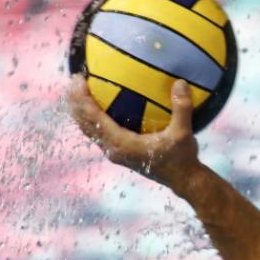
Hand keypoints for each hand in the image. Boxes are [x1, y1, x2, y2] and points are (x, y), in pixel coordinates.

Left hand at [67, 75, 200, 189]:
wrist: (184, 180)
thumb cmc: (182, 158)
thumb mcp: (183, 133)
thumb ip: (181, 108)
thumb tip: (180, 83)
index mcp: (122, 144)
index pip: (94, 118)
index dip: (82, 98)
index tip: (79, 79)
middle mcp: (114, 149)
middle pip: (85, 123)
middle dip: (75, 102)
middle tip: (75, 80)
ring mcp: (115, 152)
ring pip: (89, 129)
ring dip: (81, 111)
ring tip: (79, 91)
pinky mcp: (120, 152)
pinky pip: (98, 132)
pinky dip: (92, 118)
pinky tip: (98, 106)